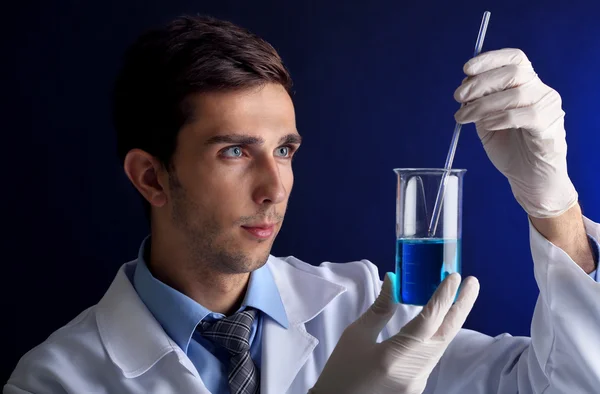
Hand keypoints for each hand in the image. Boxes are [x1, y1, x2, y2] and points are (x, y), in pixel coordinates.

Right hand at [309, 272, 479, 393]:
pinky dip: (438, 333)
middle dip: (461, 306)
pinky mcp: (417, 385)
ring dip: (451, 319)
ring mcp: (418, 382)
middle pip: (445, 334)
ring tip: (457, 295)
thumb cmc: (340, 372)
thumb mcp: (355, 336)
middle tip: (472, 282)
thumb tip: (393, 280)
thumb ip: (380, 309)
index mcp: (394, 357)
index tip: (454, 276)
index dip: (443, 296)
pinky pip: (432, 354)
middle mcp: (413, 372)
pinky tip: (439, 320)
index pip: (427, 321)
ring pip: (441, 345)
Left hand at [454, 48, 577, 217]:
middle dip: (480, 83)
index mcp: (527, 84)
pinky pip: (525, 115)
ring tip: (464, 117)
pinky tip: (486, 125)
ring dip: (483, 104)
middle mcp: (541, 91)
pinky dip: (501, 118)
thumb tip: (464, 86)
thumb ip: (479, 102)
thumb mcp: (486, 120)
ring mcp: (548, 107)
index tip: (466, 69)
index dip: (490, 60)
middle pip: (513, 72)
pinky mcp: (549, 126)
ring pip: (516, 94)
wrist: (529, 177)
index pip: (514, 58)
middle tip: (458, 97)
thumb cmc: (510, 147)